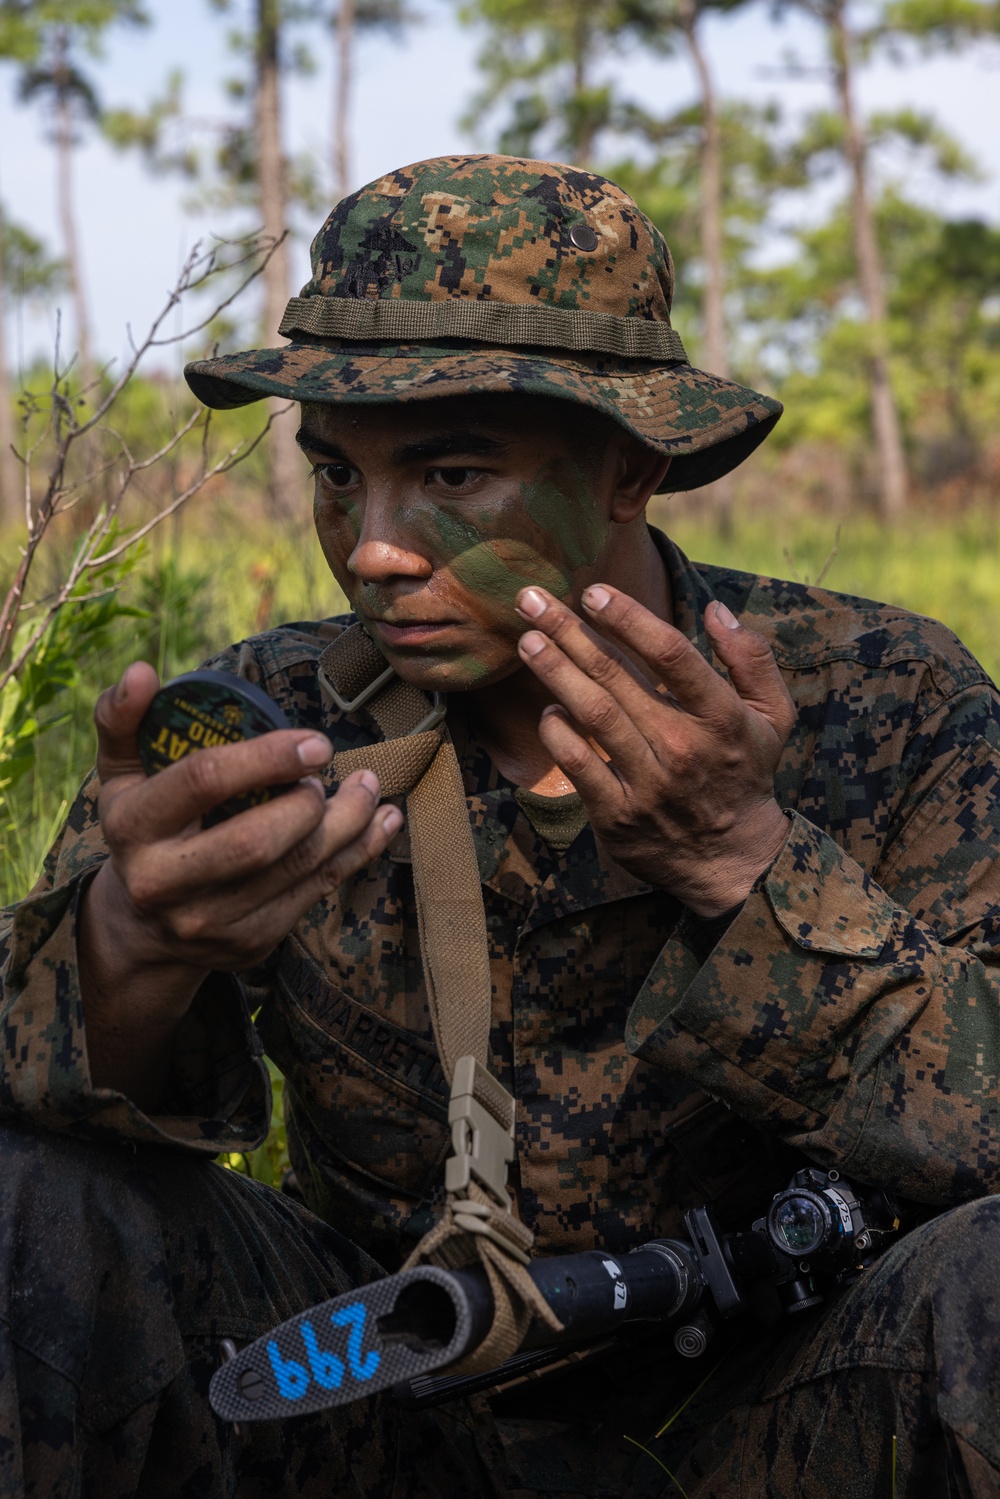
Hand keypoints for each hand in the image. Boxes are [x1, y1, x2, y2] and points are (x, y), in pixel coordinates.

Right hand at [88, 661, 401, 979]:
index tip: (313, 742)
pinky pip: (315, 892)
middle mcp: (166, 884)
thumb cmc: (144, 827)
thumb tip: (141, 671)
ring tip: (369, 787)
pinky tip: (381, 822)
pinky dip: (357, 853)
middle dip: (308, 803)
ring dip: (348, 823)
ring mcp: (210, 921)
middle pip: (254, 842)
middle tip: (330, 773)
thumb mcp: (120, 775)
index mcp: (132, 829)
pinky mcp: (250, 941)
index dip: (265, 758)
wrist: (144, 928)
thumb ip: (122, 721)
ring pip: (295, 869)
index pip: (202, 782)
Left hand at [515, 586, 794, 916]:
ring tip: (527, 641)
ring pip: (592, 714)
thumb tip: (717, 610)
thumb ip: (752, 659)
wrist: (731, 859)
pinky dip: (557, 732)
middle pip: (616, 676)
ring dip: (555, 672)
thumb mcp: (773, 716)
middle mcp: (683, 746)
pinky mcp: (618, 814)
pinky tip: (548, 707)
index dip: (628, 618)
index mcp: (721, 716)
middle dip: (569, 631)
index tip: (593, 593)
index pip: (671, 653)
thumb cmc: (745, 772)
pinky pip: (578, 764)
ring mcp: (648, 782)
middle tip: (532, 600)